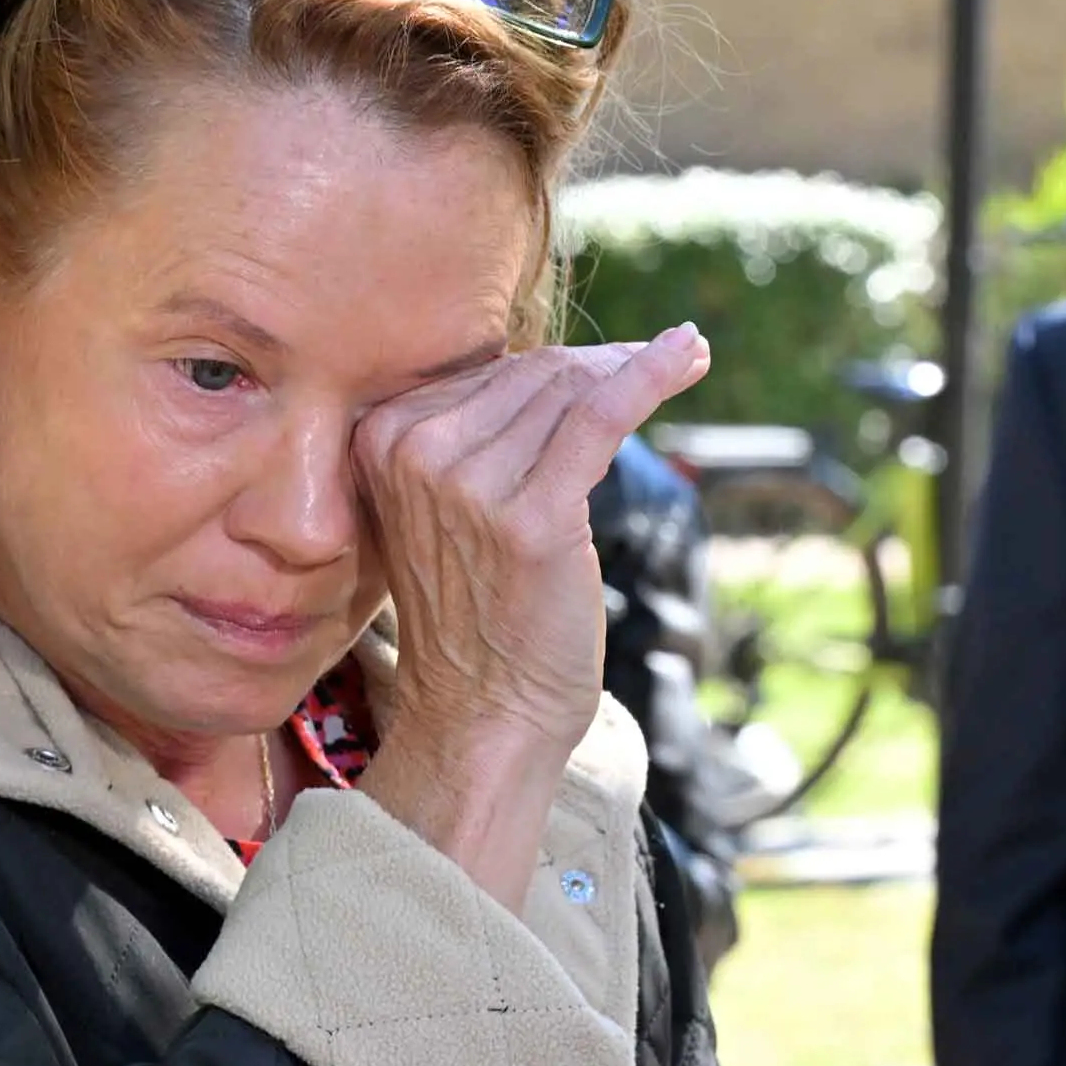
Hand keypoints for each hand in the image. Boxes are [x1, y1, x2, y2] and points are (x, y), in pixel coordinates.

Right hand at [347, 328, 711, 899]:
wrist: (482, 712)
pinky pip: (601, 418)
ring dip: (634, 369)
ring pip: (569, 392)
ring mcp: (468, 485)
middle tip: (660, 362)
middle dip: (603, 364)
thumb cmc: (478, 611)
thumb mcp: (447, 507)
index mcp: (380, 440)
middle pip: (532, 373)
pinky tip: (686, 353)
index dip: (564, 364)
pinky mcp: (532, 518)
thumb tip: (570, 363)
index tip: (618, 361)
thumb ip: (477, 436)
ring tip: (683, 358)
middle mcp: (414, 454)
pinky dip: (650, 377)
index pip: (489, 370)